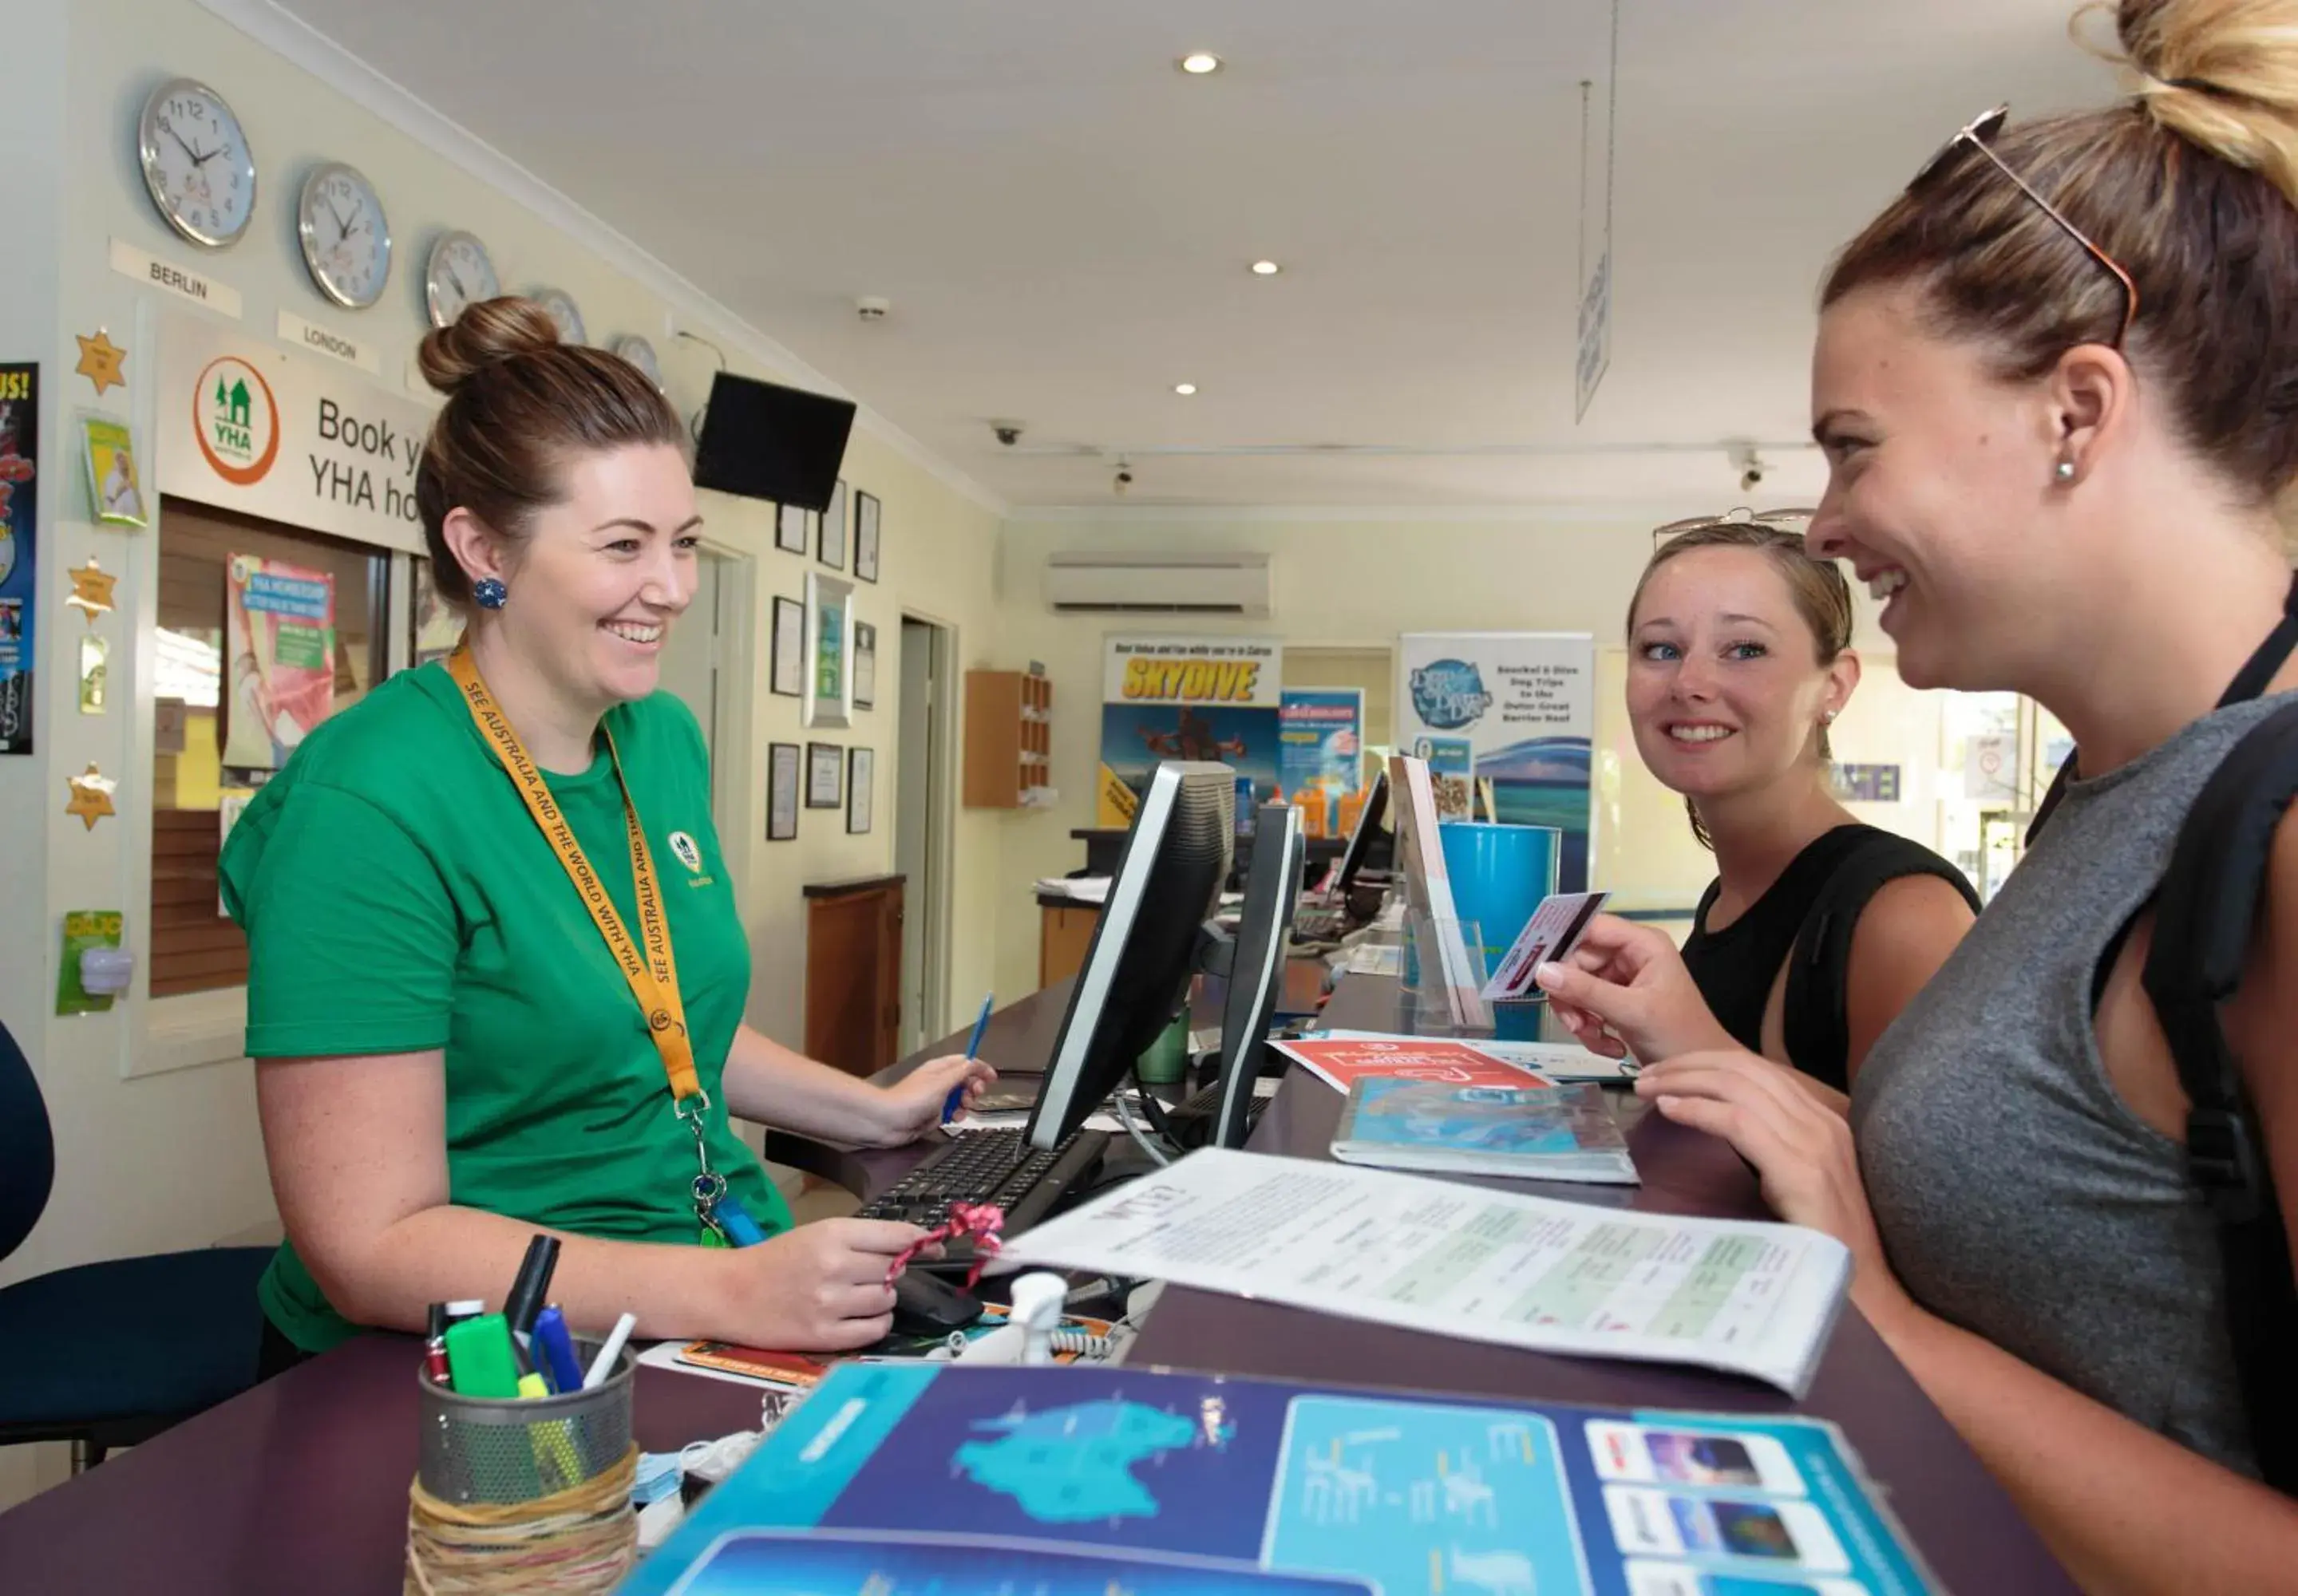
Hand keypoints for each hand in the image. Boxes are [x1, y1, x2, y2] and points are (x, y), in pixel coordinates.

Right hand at [729, 1217, 923, 1350]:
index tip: (934, 1248)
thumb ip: (863, 1239)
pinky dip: (876, 1325)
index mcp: (832, 1234)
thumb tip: (915, 1246)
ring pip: (887, 1301)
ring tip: (859, 1298)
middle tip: (870, 1277)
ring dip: (882, 1300)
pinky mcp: (824, 1336)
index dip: (922, 1244)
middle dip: (890, 1274)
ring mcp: (829, 1303)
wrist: (731, 1292)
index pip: (896, 1237)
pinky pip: (874, 1331)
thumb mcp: (817, 1235)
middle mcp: (834, 1266)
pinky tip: (860, 1318)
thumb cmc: (777, 1261)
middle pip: (893, 1271)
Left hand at [871, 1054, 996, 1146]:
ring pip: (961, 1098)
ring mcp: (937, 1098)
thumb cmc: (910, 1100)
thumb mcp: (942, 1082)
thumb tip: (975, 1063)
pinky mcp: (934, 1114)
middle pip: (966, 1081)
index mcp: (940, 1068)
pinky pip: (953, 1113)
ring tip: (961, 1108)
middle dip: (974, 1088)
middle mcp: (939, 1082)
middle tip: (973, 1095)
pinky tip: (953, 1118)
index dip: (980, 1068)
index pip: (965, 1062)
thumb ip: (961, 1072)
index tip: (992, 1077)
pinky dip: (957, 1115)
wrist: (890, 1122)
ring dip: (966, 1104)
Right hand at [1531, 914, 1733, 1064]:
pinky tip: (1609, 1047)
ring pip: (1578, 987)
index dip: (1561, 941)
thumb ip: (1586, 990)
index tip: (1534, 963)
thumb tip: (1540, 971)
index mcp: (1642, 944)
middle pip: (1578, 961)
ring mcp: (1624, 980)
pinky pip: (1588, 1007)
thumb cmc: (1678, 1036)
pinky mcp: (1619, 1003)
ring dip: (1580, 1017)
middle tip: (1575, 1024)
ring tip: (1595, 1039)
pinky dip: (1591, 1029)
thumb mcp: (1632, 1012)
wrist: (1701, 1078)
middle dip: (1573, 996)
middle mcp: (1631, 955)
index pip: (1591, 928)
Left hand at [1634, 1050, 1908, 1320]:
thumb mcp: (1795, 1178)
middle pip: (1744, 1068)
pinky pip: (1737, 1121)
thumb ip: (1770, 1145)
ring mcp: (1814, 1142)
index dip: (1710, 1063)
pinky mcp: (1799, 1167)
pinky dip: (1697, 1110)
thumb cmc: (1824, 1240)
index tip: (1670, 1072)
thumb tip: (1719, 1120)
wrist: (1866, 1285)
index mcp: (1824, 1121)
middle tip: (1647, 1074)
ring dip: (1684, 1081)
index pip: (1760, 1070)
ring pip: (1737, 1086)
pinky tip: (1669, 1110)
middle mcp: (1822, 1122)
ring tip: (1647, 1088)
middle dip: (1690, 1065)